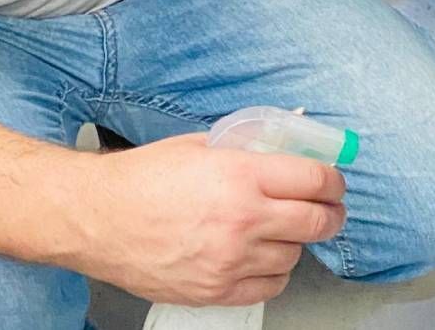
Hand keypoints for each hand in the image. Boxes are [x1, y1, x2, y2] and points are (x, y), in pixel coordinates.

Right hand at [70, 133, 346, 307]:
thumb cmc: (145, 178)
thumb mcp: (203, 144)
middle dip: (331, 213)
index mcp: (241, 175)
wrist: (99, 219)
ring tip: (287, 228)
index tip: (334, 180)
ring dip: (298, 241)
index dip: (334, 179)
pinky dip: (276, 271)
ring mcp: (230, 260)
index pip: (315, 180)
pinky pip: (269, 286)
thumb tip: (285, 147)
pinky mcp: (215, 290)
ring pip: (295, 256)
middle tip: (330, 207)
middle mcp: (242, 220)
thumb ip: (247, 148)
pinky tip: (266, 256)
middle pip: (316, 222)